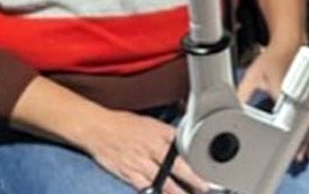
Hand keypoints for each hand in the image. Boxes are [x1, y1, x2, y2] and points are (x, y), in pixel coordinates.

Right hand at [78, 109, 209, 193]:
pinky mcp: (130, 174)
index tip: (209, 169)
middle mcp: (154, 148)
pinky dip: (158, 193)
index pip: (187, 149)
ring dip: (179, 192)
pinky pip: (147, 188)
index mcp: (162, 133)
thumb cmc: (124, 124)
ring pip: (166, 183)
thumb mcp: (152, 122)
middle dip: (195, 180)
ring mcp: (142, 163)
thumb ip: (168, 132)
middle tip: (206, 188)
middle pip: (180, 168)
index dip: (199, 161)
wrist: (99, 128)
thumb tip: (184, 134)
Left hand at [237, 42, 308, 165]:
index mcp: (283, 92)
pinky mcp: (305, 97)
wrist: (290, 41)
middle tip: (297, 158)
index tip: (291, 151)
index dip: (291, 137)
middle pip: (304, 126)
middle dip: (301, 144)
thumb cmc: (273, 56)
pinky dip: (308, 130)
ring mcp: (303, 97)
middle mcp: (296, 96)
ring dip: (307, 139)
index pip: (290, 120)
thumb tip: (227, 109)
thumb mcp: (252, 76)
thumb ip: (241, 94)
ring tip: (303, 155)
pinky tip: (307, 141)